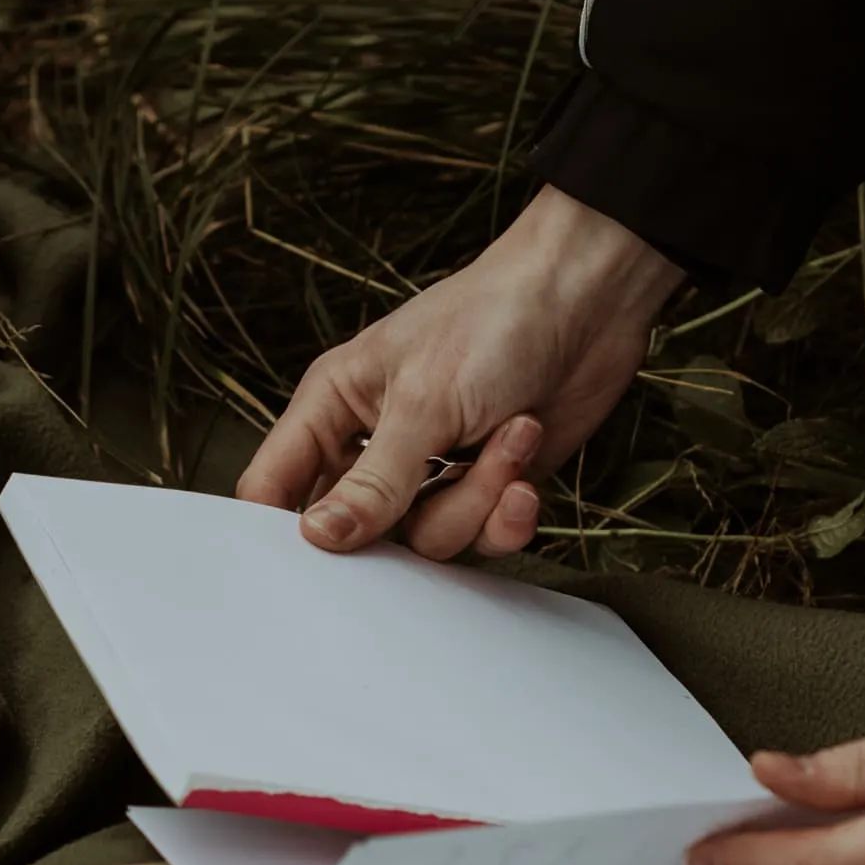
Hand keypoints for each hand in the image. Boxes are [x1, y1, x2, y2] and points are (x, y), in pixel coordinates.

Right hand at [235, 186, 685, 558]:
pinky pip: (482, 537)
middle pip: (358, 532)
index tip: (312, 561)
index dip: (282, 531)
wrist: (590, 303)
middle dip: (406, 518)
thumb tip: (319, 537)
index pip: (274, 485)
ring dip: (477, 496)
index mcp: (335, 407)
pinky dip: (508, 511)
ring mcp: (433, 470)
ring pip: (428, 540)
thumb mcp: (423, 402)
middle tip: (432, 487)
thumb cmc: (493, 322)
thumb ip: (373, 481)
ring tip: (509, 435)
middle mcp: (376, 444)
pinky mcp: (487, 487)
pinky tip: (526, 465)